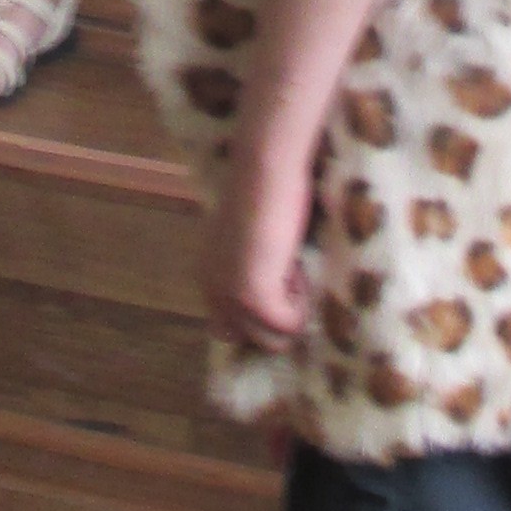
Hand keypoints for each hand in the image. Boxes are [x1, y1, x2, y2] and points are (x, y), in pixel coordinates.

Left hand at [199, 155, 314, 348]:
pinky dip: (301, 305)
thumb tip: (276, 293)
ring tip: (292, 269)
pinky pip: (288, 326)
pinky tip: (295, 267)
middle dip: (278, 318)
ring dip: (291, 312)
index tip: (283, 286)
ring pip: (272, 340)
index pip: (229, 329)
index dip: (261, 316)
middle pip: (251, 339)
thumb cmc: (267, 193)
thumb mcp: (252, 241)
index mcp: (209, 277)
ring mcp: (231, 297)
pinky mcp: (254, 297)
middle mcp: (213, 292)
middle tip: (289, 277)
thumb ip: (251, 268)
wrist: (267, 170)